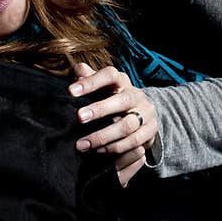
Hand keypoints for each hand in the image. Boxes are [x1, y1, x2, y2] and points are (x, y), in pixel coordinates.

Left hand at [70, 63, 157, 187]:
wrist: (142, 115)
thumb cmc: (112, 99)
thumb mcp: (102, 88)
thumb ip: (89, 77)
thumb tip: (79, 70)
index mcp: (122, 81)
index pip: (110, 75)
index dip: (91, 82)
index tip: (71, 91)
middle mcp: (136, 95)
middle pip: (122, 100)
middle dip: (100, 109)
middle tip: (79, 118)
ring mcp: (146, 113)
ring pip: (127, 125)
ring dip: (103, 136)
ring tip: (82, 144)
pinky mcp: (150, 131)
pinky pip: (134, 142)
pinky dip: (115, 148)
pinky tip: (98, 151)